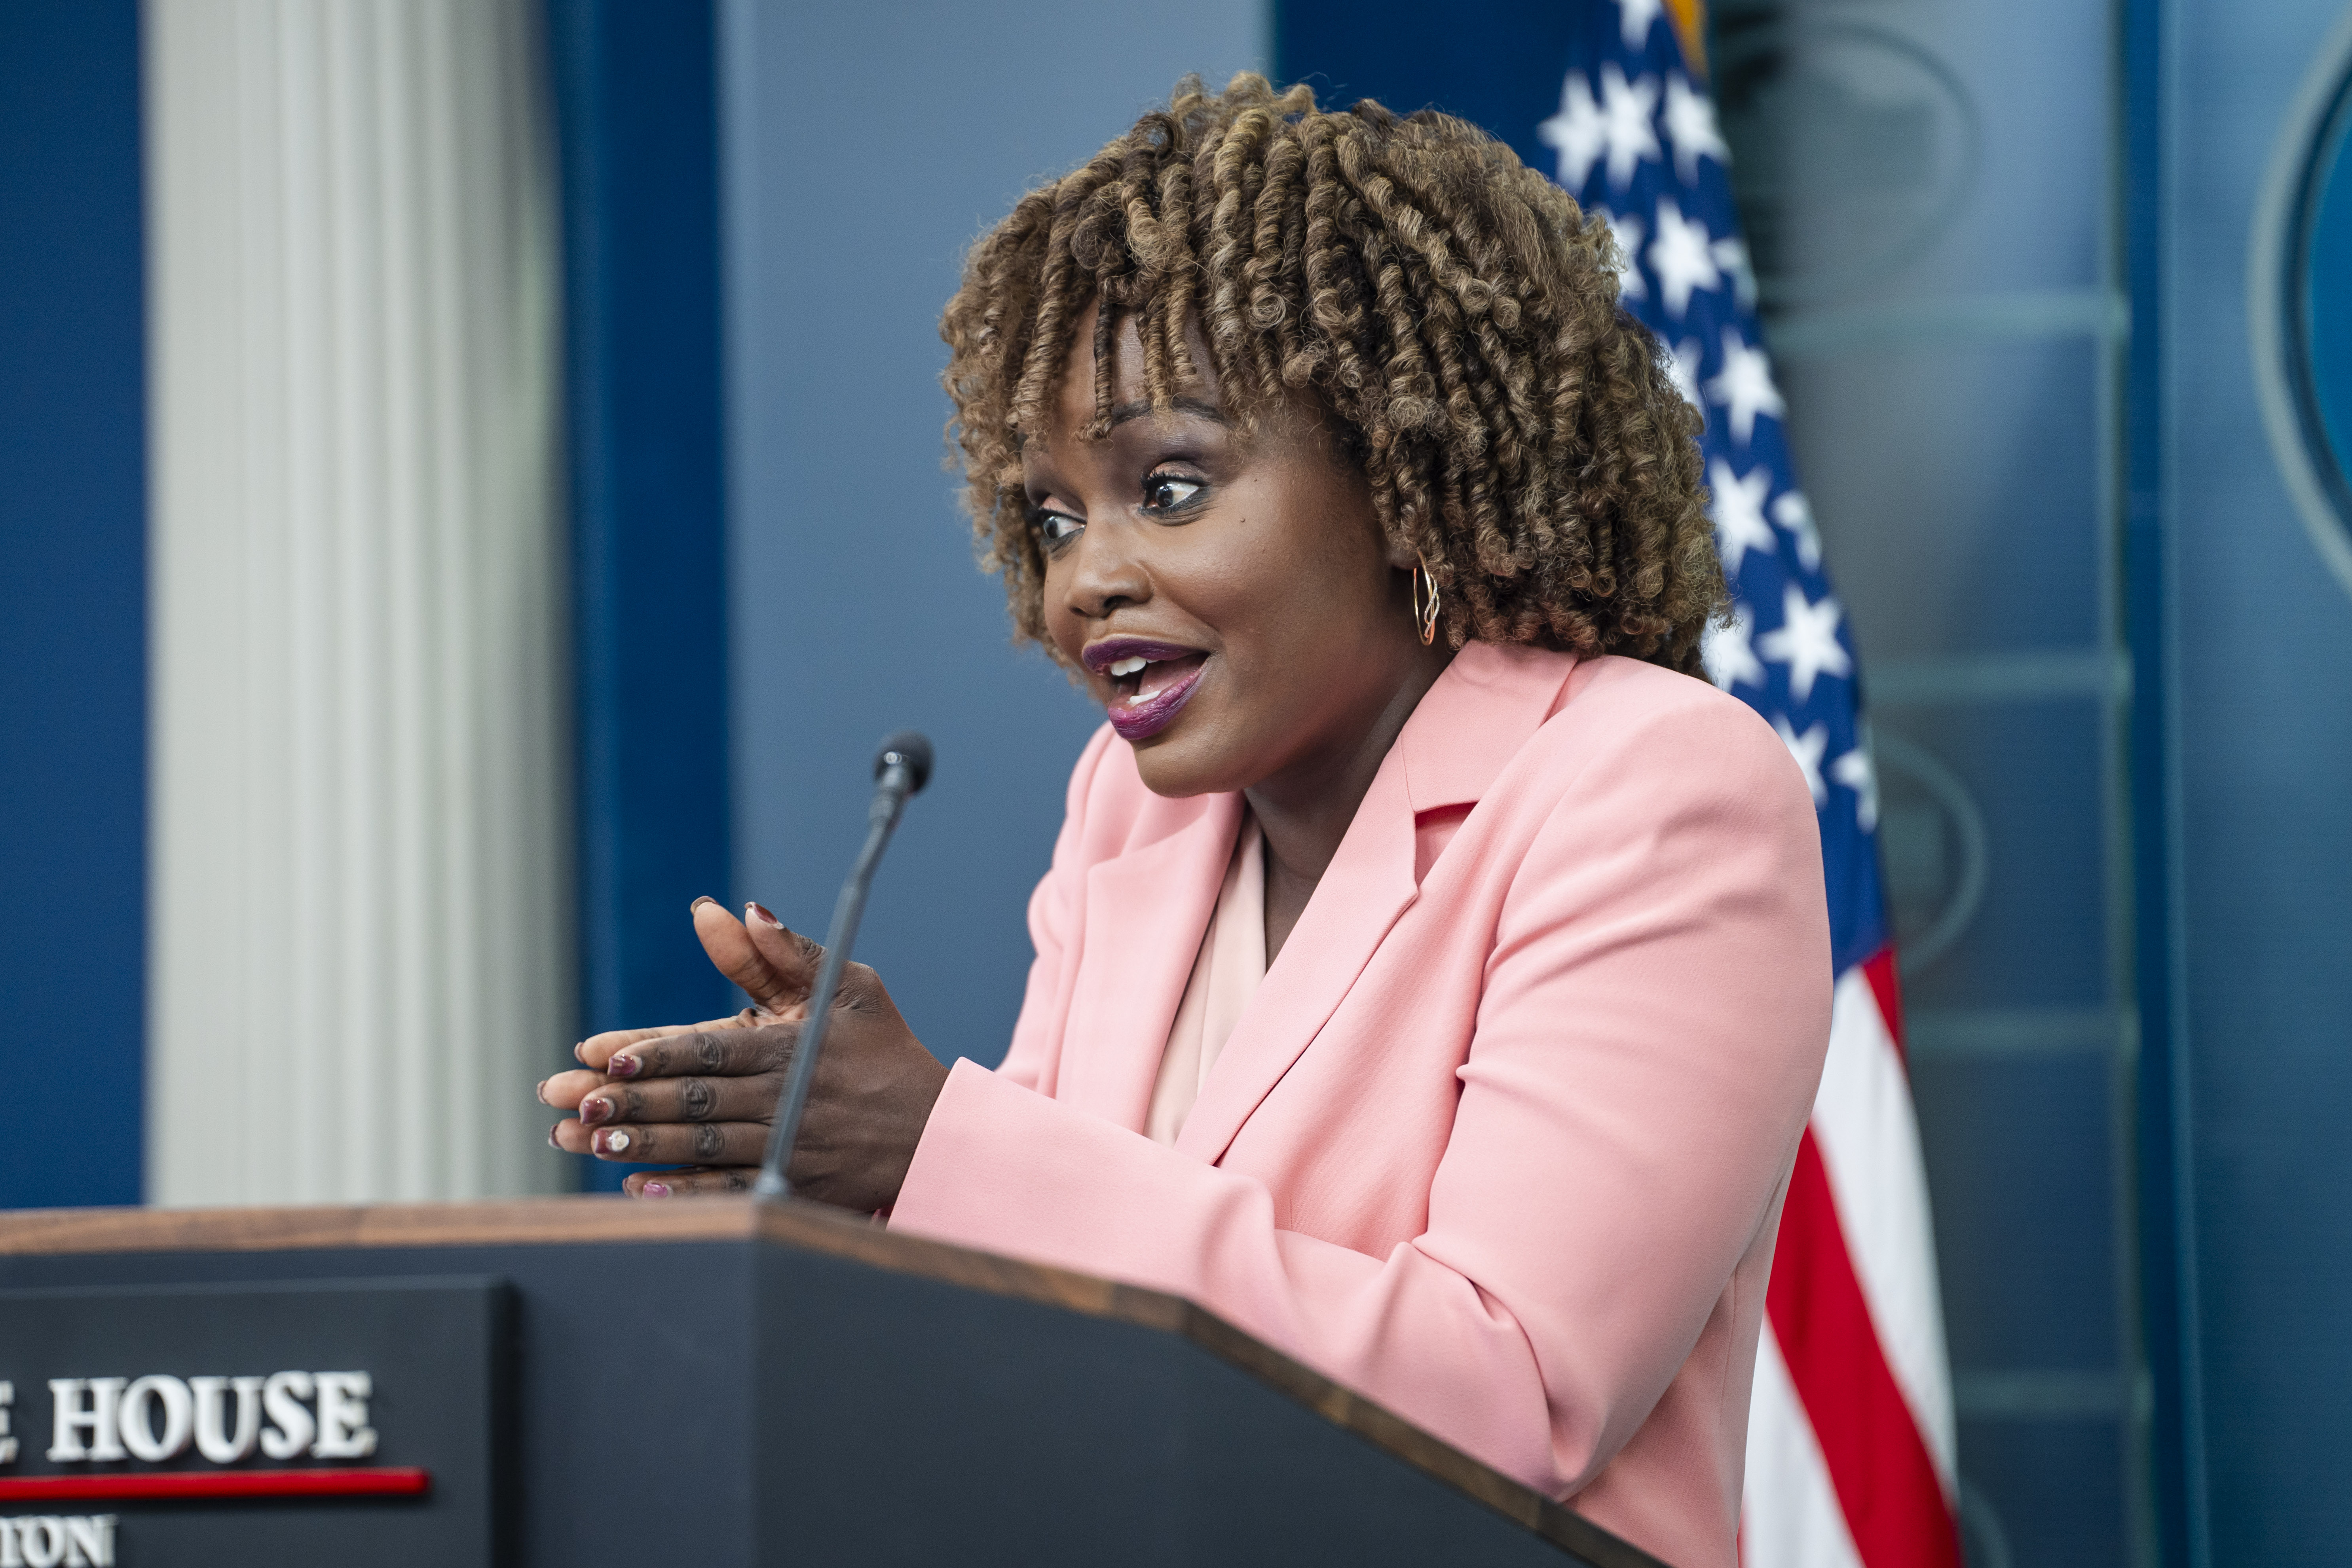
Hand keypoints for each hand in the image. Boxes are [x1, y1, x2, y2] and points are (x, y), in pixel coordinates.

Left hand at [539, 898, 948, 1210]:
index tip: (598, 1054)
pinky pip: (727, 1189)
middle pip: (692, 1098)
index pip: (709, 1047)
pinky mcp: (790, 1184)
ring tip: (579, 1139)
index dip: (652, 1051)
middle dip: (624, 1100)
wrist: (935, 1132)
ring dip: (637, 1143)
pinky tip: (636, 1187)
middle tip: (562, 1100)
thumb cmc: (884, 1048)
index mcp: (794, 1045)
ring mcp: (786, 1146)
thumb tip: (735, 907)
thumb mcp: (845, 986)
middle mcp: (785, 1098)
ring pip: (700, 1144)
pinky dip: (682, 1191)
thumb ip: (783, 953)